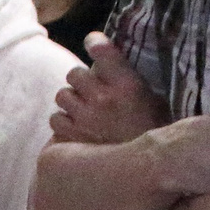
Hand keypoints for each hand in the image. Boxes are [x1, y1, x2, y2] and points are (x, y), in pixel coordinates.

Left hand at [51, 36, 167, 144]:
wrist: (147, 167)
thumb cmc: (153, 132)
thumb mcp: (154, 100)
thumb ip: (131, 79)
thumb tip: (110, 63)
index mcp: (127, 85)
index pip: (102, 50)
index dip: (94, 42)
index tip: (93, 42)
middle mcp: (103, 97)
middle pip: (75, 73)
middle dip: (82, 80)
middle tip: (91, 90)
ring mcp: (85, 117)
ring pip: (62, 95)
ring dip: (71, 100)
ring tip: (84, 109)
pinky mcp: (72, 136)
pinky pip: (56, 118)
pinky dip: (64, 121)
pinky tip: (76, 125)